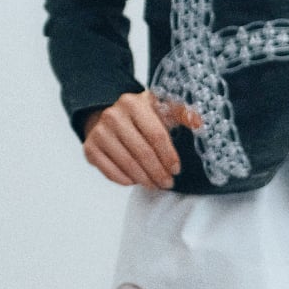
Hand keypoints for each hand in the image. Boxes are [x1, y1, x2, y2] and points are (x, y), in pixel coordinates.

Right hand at [82, 88, 204, 187]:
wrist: (109, 116)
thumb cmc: (142, 116)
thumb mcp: (161, 108)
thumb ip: (182, 113)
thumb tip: (199, 122)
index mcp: (133, 103)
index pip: (156, 135)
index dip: (168, 156)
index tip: (176, 169)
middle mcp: (113, 116)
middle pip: (142, 152)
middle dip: (158, 172)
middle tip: (167, 183)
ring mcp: (99, 132)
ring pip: (127, 164)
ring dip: (145, 179)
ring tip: (155, 185)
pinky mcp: (89, 148)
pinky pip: (111, 171)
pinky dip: (126, 180)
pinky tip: (136, 181)